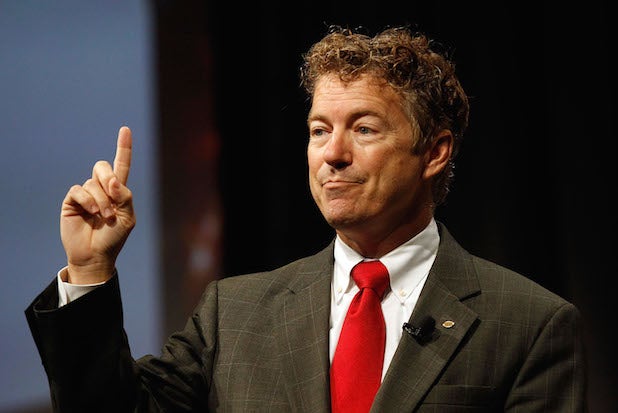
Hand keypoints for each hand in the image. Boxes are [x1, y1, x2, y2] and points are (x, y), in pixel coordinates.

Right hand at [60, 126, 135, 283]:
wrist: (96, 255)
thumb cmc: (114, 237)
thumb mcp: (128, 218)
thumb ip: (125, 197)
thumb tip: (113, 181)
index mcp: (118, 191)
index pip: (121, 165)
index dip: (123, 147)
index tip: (125, 129)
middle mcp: (101, 188)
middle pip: (103, 167)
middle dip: (109, 180)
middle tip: (114, 200)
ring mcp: (86, 194)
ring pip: (93, 183)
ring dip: (102, 200)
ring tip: (104, 217)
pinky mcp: (72, 201)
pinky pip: (79, 190)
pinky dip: (88, 201)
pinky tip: (92, 213)